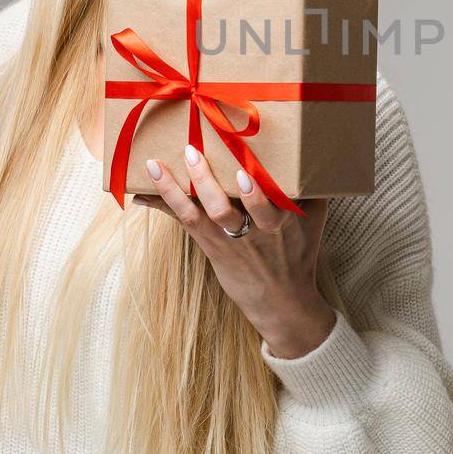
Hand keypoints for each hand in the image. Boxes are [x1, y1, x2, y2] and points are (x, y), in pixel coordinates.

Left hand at [133, 145, 336, 358]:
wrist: (283, 301)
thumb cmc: (299, 253)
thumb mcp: (313, 220)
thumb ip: (310, 188)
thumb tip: (310, 152)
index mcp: (281, 222)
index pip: (268, 203)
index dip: (254, 191)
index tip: (242, 171)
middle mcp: (251, 232)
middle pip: (225, 209)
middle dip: (206, 181)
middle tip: (192, 152)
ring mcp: (228, 240)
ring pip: (199, 214)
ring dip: (174, 189)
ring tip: (156, 165)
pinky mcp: (211, 246)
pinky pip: (184, 222)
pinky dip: (162, 205)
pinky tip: (139, 194)